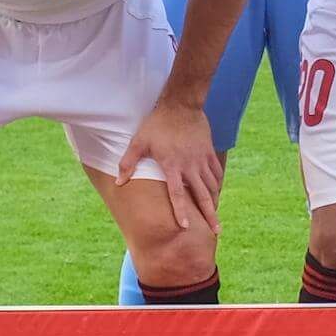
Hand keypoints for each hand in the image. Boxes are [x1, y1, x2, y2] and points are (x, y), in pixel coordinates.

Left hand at [119, 101, 223, 231]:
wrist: (181, 104)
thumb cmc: (157, 124)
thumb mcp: (139, 142)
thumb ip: (128, 163)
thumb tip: (118, 182)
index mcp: (172, 166)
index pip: (177, 195)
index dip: (182, 212)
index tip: (186, 228)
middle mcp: (190, 166)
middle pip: (202, 195)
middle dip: (210, 215)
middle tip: (216, 231)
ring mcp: (202, 159)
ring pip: (212, 185)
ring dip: (214, 201)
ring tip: (216, 216)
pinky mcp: (209, 152)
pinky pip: (216, 172)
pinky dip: (217, 184)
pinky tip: (216, 192)